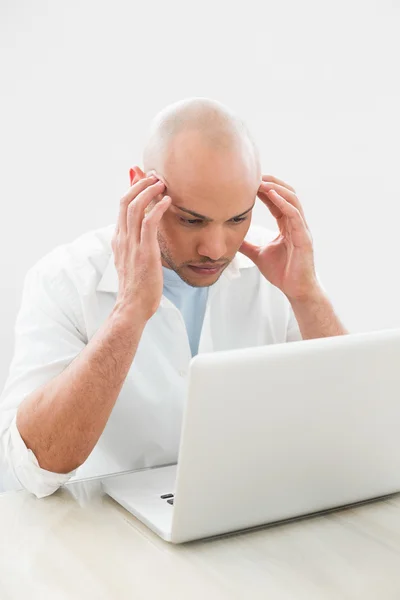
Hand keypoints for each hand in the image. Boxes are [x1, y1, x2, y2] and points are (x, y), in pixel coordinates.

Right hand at [112, 174, 170, 319]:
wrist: (132, 307)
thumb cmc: (137, 287)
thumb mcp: (132, 261)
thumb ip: (136, 246)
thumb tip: (145, 236)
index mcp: (119, 239)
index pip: (122, 206)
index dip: (133, 189)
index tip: (146, 181)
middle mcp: (122, 239)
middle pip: (126, 201)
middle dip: (140, 184)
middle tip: (155, 176)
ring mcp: (132, 245)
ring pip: (135, 207)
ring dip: (149, 191)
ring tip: (162, 183)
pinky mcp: (144, 252)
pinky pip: (149, 222)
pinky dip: (158, 208)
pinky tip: (168, 201)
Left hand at [239, 175, 318, 299]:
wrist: (296, 290)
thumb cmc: (283, 273)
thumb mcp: (258, 254)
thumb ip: (247, 245)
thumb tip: (231, 238)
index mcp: (287, 226)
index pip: (277, 202)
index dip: (265, 190)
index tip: (250, 182)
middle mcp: (296, 224)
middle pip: (286, 195)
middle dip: (272, 183)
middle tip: (255, 174)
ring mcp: (302, 229)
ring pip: (292, 200)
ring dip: (277, 189)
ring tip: (262, 181)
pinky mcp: (304, 237)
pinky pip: (295, 215)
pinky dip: (284, 203)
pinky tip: (272, 195)